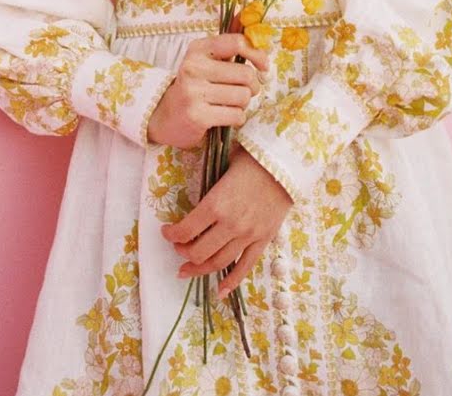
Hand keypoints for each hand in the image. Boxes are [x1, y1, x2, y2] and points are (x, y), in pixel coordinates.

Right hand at [146, 33, 269, 149]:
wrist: (166, 115)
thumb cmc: (195, 85)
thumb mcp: (206, 60)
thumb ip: (229, 45)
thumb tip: (250, 23)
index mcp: (198, 49)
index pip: (236, 43)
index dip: (257, 54)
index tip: (262, 66)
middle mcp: (194, 67)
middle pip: (246, 74)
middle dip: (252, 86)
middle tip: (244, 90)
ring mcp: (194, 91)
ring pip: (243, 96)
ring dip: (243, 103)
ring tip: (231, 103)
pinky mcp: (198, 115)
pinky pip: (236, 115)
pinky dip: (237, 118)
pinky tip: (225, 116)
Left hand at [161, 141, 293, 298]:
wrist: (284, 165)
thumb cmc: (250, 160)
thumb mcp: (221, 168)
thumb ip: (208, 189)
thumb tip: (194, 198)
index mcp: (216, 204)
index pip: (185, 230)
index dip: (171, 234)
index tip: (167, 231)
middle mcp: (230, 224)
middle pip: (198, 251)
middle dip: (183, 252)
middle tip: (177, 248)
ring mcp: (248, 236)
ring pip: (218, 262)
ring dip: (199, 268)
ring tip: (187, 270)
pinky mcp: (263, 241)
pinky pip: (245, 267)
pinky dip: (231, 282)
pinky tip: (219, 291)